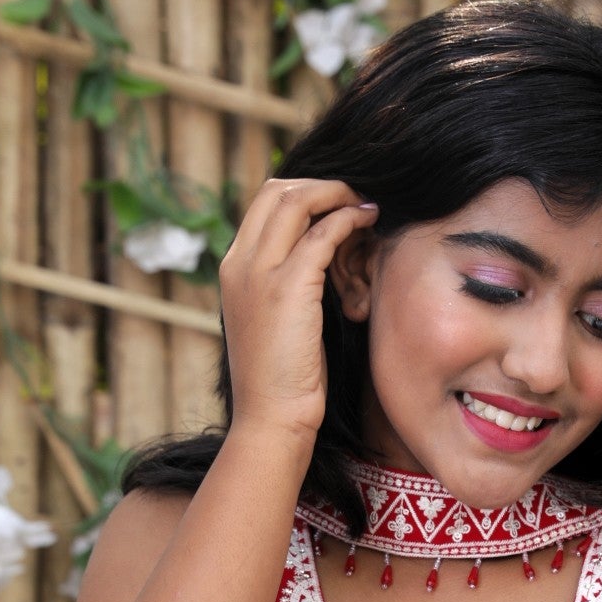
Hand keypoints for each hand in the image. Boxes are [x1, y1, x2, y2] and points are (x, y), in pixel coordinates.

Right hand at [217, 177, 378, 447]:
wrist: (270, 417)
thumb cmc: (281, 381)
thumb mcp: (274, 323)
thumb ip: (284, 287)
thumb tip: (316, 266)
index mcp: (232, 268)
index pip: (263, 204)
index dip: (303, 193)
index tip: (336, 203)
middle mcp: (239, 262)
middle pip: (276, 190)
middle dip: (320, 184)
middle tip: (355, 196)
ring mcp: (259, 272)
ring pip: (296, 200)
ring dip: (337, 194)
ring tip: (366, 204)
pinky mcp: (287, 287)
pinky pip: (321, 233)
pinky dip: (348, 220)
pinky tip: (369, 223)